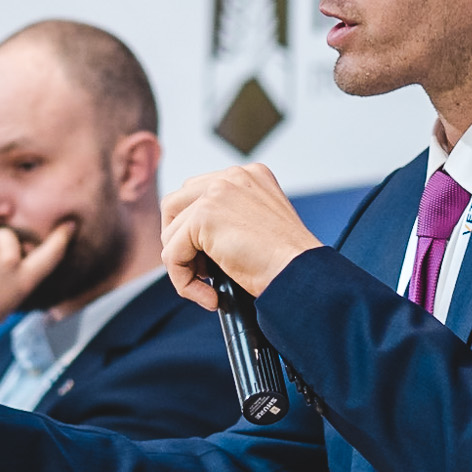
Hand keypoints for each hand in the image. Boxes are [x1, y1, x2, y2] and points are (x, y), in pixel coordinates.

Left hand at [160, 164, 319, 308]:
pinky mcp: (204, 216)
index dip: (194, 231)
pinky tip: (209, 295)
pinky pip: (172, 254)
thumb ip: (230, 220)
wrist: (301, 274)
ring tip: (208, 285)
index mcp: (248, 176)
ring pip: (170, 232)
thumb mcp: (259, 228)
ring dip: (182, 264)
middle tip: (201, 270)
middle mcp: (232, 176)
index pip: (198, 193)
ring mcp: (216, 192)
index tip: (210, 260)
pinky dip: (184, 281)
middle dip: (179, 242)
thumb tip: (194, 240)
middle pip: (175, 205)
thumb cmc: (287, 263)